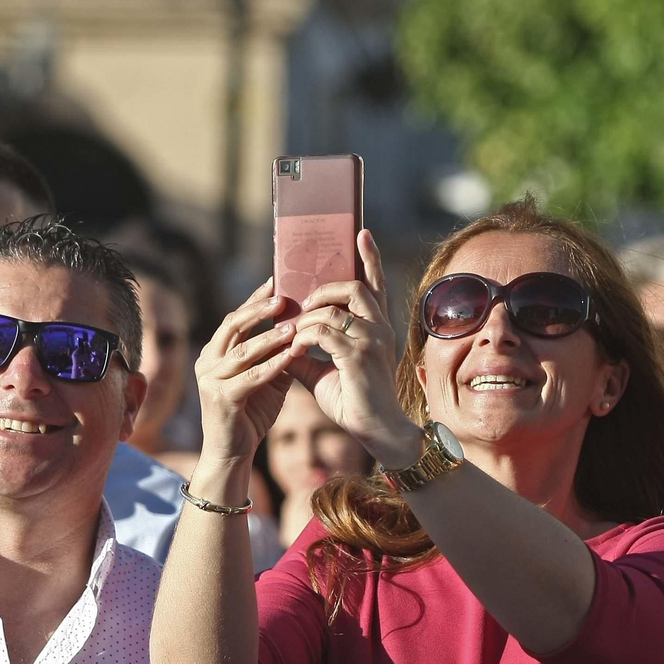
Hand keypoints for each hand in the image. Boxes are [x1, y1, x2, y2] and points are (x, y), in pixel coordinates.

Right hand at [194, 279, 310, 468]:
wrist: (232, 453)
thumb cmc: (251, 414)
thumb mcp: (266, 378)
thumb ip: (277, 355)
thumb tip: (301, 329)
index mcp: (216, 352)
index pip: (236, 318)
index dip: (255, 300)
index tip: (276, 282)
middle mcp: (208, 361)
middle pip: (233, 325)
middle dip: (259, 309)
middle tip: (283, 296)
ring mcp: (211, 379)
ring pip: (242, 350)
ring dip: (269, 336)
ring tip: (292, 325)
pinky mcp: (221, 399)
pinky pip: (250, 377)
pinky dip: (272, 365)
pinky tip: (291, 356)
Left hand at [287, 231, 417, 464]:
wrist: (376, 431)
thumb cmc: (354, 402)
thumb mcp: (326, 371)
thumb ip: (308, 350)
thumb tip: (283, 339)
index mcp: (377, 327)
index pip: (375, 283)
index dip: (370, 257)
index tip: (361, 232)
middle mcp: (380, 328)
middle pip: (354, 286)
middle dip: (324, 288)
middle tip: (304, 302)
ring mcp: (372, 340)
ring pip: (334, 308)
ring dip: (309, 316)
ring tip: (295, 329)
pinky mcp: (359, 356)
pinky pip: (323, 332)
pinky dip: (304, 337)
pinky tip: (296, 348)